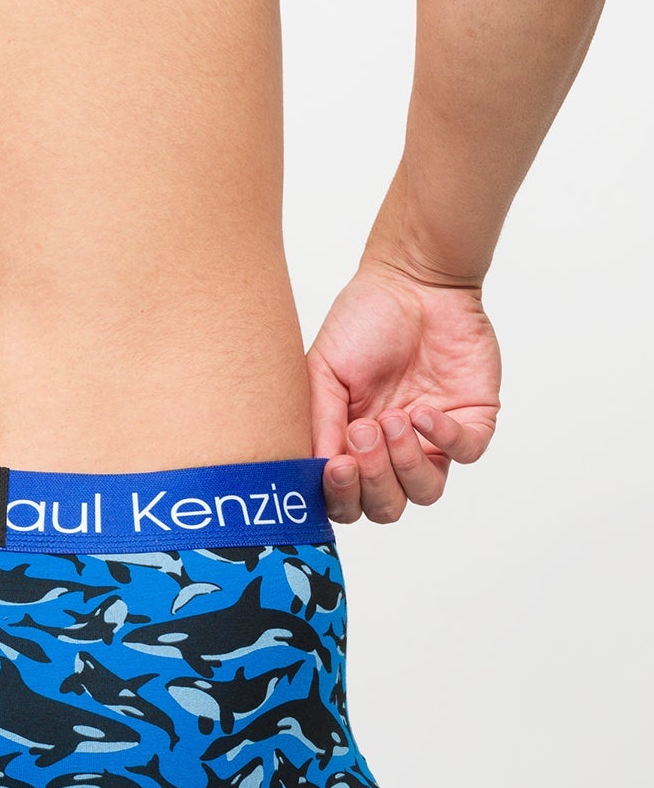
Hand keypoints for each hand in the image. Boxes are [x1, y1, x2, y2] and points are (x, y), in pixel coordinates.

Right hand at [306, 261, 500, 522]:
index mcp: (351, 447)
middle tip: (364, 432)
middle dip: (373, 479)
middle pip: (386, 507)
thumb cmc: (364, 321)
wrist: (413, 280)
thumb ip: (321, 423)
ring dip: (404, 464)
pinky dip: (443, 439)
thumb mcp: (323, 371)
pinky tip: (423, 412)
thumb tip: (316, 472)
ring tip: (393, 419)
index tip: (335, 466)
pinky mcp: (471, 421)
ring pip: (425, 492)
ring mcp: (433, 441)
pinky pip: (464, 453)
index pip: (347, 500)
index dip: (341, 496)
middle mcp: (392, 452)